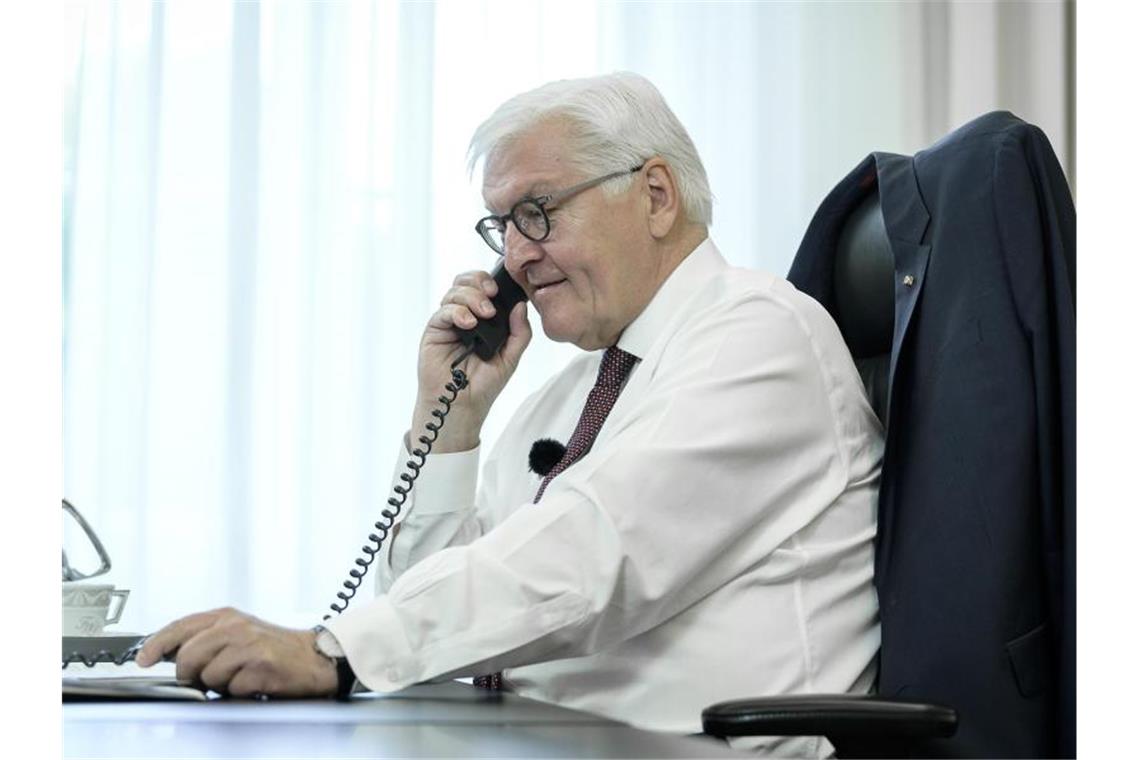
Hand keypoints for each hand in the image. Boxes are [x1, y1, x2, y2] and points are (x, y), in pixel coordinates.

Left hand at [135, 607, 337, 698]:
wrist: (314, 657)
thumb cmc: (273, 648)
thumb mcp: (238, 632)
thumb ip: (206, 638)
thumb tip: (170, 654)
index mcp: (227, 616)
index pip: (180, 626)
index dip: (157, 644)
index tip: (144, 658)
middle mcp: (236, 627)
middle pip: (188, 656)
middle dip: (191, 673)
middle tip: (208, 676)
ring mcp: (249, 645)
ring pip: (208, 675)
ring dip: (220, 683)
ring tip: (239, 676)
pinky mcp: (261, 665)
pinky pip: (232, 688)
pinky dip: (240, 690)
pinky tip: (254, 681)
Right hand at [412, 269, 531, 451]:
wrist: (463, 406)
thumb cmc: (483, 384)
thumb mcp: (511, 357)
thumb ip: (520, 332)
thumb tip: (520, 306)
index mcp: (483, 319)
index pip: (483, 287)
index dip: (491, 281)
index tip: (502, 290)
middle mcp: (464, 316)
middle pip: (465, 282)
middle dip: (479, 282)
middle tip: (491, 296)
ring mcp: (449, 323)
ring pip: (454, 293)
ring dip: (471, 297)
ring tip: (483, 315)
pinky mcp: (435, 332)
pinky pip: (443, 312)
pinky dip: (457, 312)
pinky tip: (468, 324)